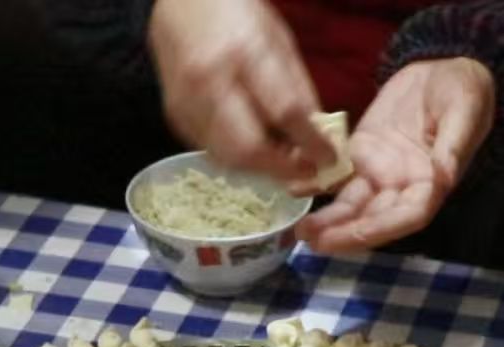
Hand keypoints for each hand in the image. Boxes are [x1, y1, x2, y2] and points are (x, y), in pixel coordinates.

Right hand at [147, 0, 336, 181]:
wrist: (180, 0)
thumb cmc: (236, 12)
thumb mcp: (278, 39)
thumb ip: (298, 89)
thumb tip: (318, 135)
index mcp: (243, 53)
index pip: (284, 111)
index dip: (310, 142)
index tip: (329, 159)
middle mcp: (209, 82)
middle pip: (247, 148)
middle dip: (281, 168)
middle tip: (305, 171)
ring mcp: (186, 103)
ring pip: (226, 158)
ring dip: (259, 168)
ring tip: (282, 161)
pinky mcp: (174, 116)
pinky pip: (210, 150)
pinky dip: (236, 156)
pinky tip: (253, 146)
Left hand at [296, 58, 494, 252]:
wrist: (443, 68)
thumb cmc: (464, 91)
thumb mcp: (465, 112)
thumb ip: (453, 147)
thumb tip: (443, 178)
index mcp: (432, 183)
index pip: (407, 216)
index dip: (380, 228)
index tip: (354, 235)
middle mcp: (403, 186)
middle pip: (373, 218)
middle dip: (345, 233)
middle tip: (313, 240)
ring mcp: (379, 172)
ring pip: (351, 203)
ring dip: (327, 219)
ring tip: (301, 230)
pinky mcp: (359, 153)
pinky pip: (336, 173)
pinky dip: (315, 182)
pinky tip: (294, 189)